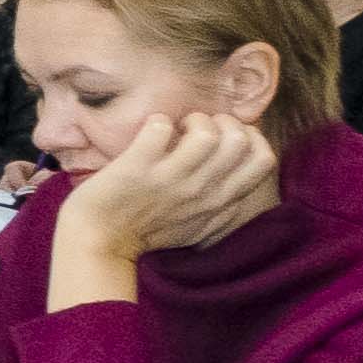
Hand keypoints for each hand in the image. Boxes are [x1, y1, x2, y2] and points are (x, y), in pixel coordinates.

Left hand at [54, 109, 280, 279]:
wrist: (99, 243)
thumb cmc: (148, 231)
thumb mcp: (200, 225)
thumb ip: (224, 206)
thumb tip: (241, 185)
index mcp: (220, 202)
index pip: (264, 159)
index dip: (250, 136)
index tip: (223, 137)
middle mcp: (201, 191)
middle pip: (240, 140)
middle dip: (221, 121)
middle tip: (196, 129)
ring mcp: (169, 180)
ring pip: (207, 134)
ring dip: (191, 119)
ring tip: (175, 129)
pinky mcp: (137, 169)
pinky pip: (159, 130)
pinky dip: (156, 122)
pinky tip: (148, 132)